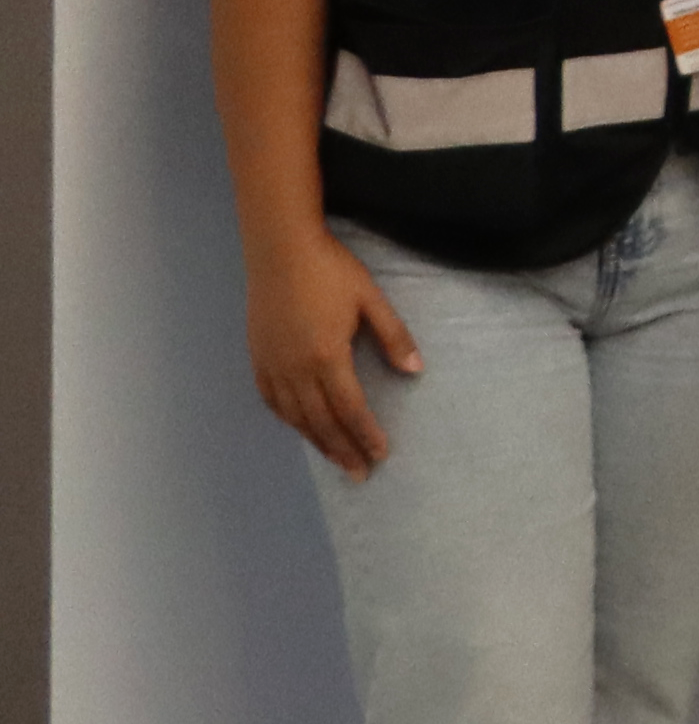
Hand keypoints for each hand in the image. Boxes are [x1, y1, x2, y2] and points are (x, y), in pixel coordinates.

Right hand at [244, 242, 420, 477]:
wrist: (279, 249)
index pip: (350, 408)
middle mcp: (296, 368)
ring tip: (335, 460)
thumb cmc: (331, 271)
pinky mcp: (257, 357)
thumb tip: (416, 371)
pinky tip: (300, 428)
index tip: (380, 454)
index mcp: (327, 357)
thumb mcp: (371, 300)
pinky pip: (271, 400)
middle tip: (359, 474)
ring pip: (295, 416)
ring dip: (316, 441)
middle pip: (321, 421)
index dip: (365, 434)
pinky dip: (288, 420)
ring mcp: (272, 364)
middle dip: (342, 450)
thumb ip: (394, 337)